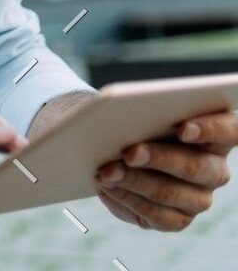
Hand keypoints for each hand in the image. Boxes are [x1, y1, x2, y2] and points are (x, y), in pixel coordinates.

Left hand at [95, 110, 237, 230]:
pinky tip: (109, 188)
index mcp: (215, 135)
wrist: (120, 153)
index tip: (183, 129)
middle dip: (158, 158)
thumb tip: (122, 114)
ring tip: (106, 172)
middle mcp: (214, 169)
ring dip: (135, 182)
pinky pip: (158, 216)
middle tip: (129, 153)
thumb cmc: (138, 125)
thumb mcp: (145, 113)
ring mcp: (199, 197)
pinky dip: (129, 200)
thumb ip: (147, 112)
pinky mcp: (179, 218)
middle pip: (196, 166)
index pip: (231, 129)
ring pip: (172, 193)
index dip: (211, 129)